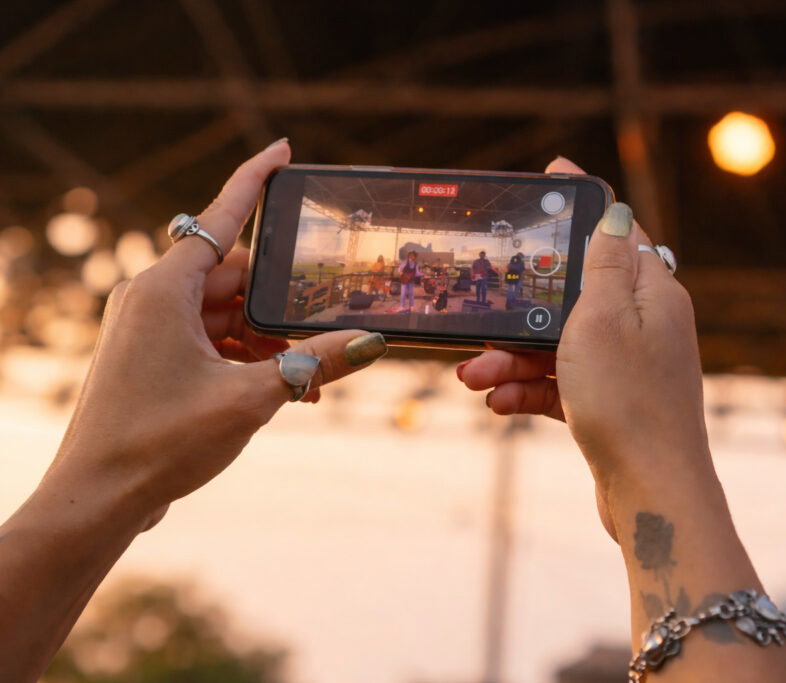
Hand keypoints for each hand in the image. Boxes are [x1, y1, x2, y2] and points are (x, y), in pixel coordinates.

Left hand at [50, 140, 388, 527]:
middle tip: (329, 328)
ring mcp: (150, 328)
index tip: (282, 151)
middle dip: (283, 304)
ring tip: (309, 379)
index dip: (254, 180)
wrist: (97, 499)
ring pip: (227, 313)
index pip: (220, 218)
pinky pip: (212, 340)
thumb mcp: (251, 399)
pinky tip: (284, 390)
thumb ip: (315, 363)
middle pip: (235, 277)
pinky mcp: (154, 356)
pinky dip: (247, 357)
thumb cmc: (160, 443)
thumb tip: (372, 341)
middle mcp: (152, 299)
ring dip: (270, 341)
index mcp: (164, 291)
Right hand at [457, 158, 707, 540]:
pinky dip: (529, 389)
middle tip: (479, 317)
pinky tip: (498, 402)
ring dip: (513, 357)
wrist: (650, 494)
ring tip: (473, 375)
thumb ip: (604, 262)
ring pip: (559, 345)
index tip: (548, 178)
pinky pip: (561, 384)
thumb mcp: (604, 319)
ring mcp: (628, 367)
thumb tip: (617, 209)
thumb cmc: (628, 402)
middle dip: (521, 310)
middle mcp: (645, 326)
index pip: (615, 231)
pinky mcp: (611, 404)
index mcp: (652, 294)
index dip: (580, 204)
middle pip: (573, 296)